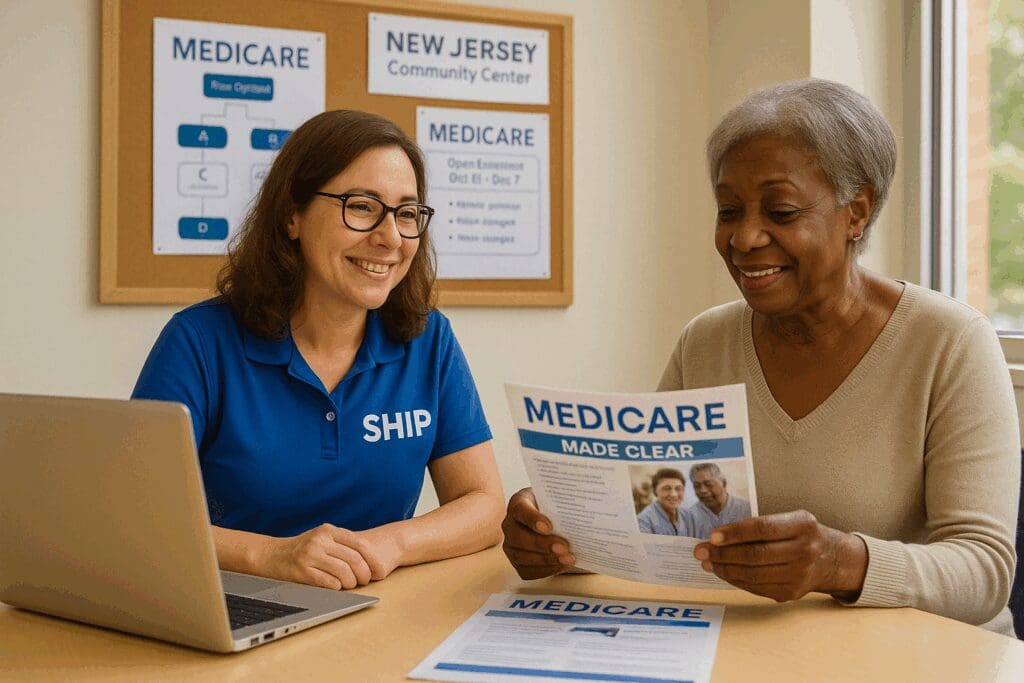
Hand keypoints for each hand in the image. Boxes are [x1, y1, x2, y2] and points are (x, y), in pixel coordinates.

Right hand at [256, 523, 383, 589]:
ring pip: (343, 572)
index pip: (360, 544)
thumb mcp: (322, 538)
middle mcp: (320, 540)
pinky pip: (329, 583)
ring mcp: (310, 555)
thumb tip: (371, 560)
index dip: (373, 559)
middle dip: (364, 574)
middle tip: (365, 581)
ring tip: (350, 584)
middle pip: (354, 559)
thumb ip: (342, 543)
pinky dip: (337, 587)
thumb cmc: (303, 549)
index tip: (379, 571)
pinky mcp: (302, 571)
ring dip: (351, 582)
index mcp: (328, 530)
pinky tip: (336, 587)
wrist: (271, 555)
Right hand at [501, 488, 575, 578]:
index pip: (520, 510)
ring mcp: (511, 545)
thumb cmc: (554, 508)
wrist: (552, 521)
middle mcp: (510, 525)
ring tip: (567, 559)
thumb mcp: (557, 500)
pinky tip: (561, 566)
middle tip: (564, 547)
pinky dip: (545, 570)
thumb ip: (563, 505)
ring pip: (521, 556)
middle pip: (519, 537)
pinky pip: (527, 571)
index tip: (548, 527)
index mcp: (519, 503)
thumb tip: (582, 513)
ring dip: (546, 560)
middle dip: (542, 544)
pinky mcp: (517, 562)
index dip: (532, 519)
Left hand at [693, 510, 866, 601]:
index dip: (735, 533)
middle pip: (755, 554)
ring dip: (725, 569)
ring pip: (753, 574)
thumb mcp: (792, 519)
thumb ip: (762, 525)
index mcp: (802, 525)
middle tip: (701, 551)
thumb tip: (719, 536)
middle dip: (722, 554)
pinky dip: (736, 580)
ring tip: (708, 562)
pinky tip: (724, 573)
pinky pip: (757, 587)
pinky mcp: (792, 592)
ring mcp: (799, 575)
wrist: (833, 559)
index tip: (712, 537)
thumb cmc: (803, 534)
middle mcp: (804, 550)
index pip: (762, 528)